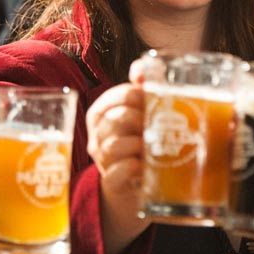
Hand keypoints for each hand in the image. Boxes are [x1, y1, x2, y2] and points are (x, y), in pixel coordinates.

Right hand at [86, 83, 149, 253]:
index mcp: (101, 113)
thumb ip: (142, 88)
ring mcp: (102, 159)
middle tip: (156, 124)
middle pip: (116, 119)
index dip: (138, 96)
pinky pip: (118, 172)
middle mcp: (97, 135)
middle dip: (141, 119)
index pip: (117, 96)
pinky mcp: (112, 182)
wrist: (132, 186)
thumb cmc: (138, 141)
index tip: (152, 100)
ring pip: (114, 145)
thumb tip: (142, 68)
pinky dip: (134, 167)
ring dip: (139, 144)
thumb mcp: (140, 113)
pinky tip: (147, 166)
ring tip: (153, 146)